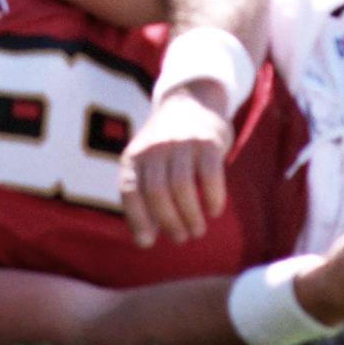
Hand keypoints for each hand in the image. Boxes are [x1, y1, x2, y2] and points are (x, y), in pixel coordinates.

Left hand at [118, 84, 232, 247]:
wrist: (190, 102)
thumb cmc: (166, 147)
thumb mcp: (145, 162)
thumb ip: (142, 195)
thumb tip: (144, 240)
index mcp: (135, 155)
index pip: (129, 190)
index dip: (136, 219)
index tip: (148, 242)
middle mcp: (154, 147)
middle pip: (157, 192)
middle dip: (170, 222)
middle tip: (181, 237)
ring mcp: (180, 143)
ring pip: (182, 187)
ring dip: (191, 216)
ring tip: (197, 229)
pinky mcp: (207, 142)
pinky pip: (209, 176)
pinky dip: (213, 199)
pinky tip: (214, 210)